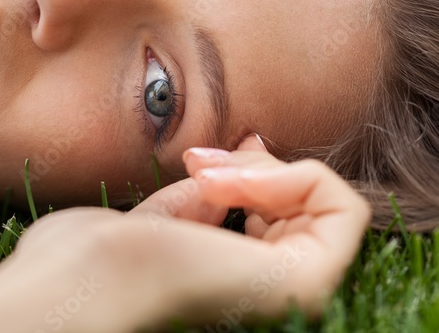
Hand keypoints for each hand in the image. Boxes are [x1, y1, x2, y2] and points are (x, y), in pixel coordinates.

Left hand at [0, 137, 368, 330]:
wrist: (92, 272)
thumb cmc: (111, 251)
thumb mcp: (178, 205)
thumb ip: (225, 186)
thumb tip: (261, 142)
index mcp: (245, 286)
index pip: (288, 216)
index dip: (254, 173)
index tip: (201, 163)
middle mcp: (278, 295)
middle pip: (311, 205)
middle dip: (260, 167)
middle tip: (205, 164)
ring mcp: (299, 292)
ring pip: (330, 201)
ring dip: (270, 170)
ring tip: (212, 176)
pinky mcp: (312, 281)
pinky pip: (345, 207)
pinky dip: (296, 176)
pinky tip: (235, 185)